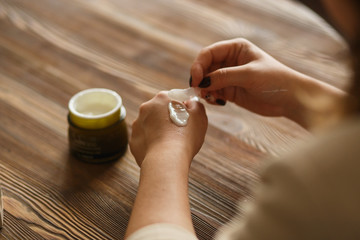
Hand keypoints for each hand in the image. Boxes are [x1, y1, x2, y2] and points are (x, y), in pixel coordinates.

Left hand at [130, 91, 207, 167]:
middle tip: (179, 132)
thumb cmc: (185, 136)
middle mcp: (146, 108)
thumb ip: (195, 105)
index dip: (180, 108)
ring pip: (150, 125)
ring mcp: (137, 125)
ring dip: (158, 131)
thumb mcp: (199, 115)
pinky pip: (144, 140)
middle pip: (159, 111)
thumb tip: (190, 103)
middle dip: (167, 119)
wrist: (167, 159)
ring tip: (169, 143)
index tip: (186, 119)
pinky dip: (151, 144)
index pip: (172, 98)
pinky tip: (161, 150)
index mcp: (162, 98)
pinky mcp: (134, 140)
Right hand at [190, 38, 345, 127]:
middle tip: (199, 90)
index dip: (199, 65)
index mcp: (235, 48)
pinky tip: (217, 102)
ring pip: (207, 81)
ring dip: (204, 89)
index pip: (209, 53)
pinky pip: (213, 92)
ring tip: (210, 98)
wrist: (290, 99)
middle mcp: (230, 61)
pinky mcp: (230, 91)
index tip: (196, 79)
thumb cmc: (275, 80)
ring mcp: (229, 76)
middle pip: (205, 67)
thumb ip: (224, 76)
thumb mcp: (249, 75)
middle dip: (200, 78)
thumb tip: (202, 82)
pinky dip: (210, 97)